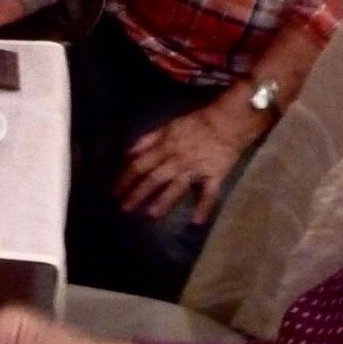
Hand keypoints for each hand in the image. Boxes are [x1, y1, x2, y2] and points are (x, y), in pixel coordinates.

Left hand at [115, 100, 262, 221]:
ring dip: (164, 200)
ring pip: (177, 186)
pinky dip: (204, 207)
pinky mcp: (214, 176)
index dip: (126, 178)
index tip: (114, 192)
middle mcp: (177, 160)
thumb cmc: (196, 123)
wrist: (228, 122)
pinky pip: (209, 193)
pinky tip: (196, 221)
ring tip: (151, 214)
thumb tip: (128, 153)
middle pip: (154, 178)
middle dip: (138, 193)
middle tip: (124, 209)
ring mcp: (196, 170)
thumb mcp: (168, 126)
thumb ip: (148, 140)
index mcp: (165, 147)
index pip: (140, 164)